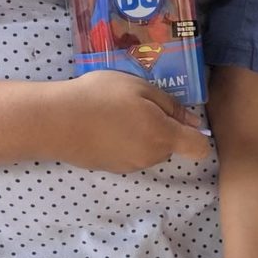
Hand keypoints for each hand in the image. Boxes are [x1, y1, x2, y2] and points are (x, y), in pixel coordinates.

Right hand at [46, 71, 213, 172]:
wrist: (57, 121)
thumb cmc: (101, 96)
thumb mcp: (140, 88)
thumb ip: (171, 106)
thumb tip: (194, 122)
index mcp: (164, 136)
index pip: (200, 148)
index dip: (198, 134)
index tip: (183, 118)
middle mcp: (151, 157)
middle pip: (171, 146)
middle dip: (163, 128)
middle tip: (139, 104)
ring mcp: (130, 166)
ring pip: (150, 150)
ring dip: (143, 135)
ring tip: (117, 113)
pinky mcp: (112, 169)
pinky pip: (130, 155)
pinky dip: (124, 143)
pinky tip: (105, 126)